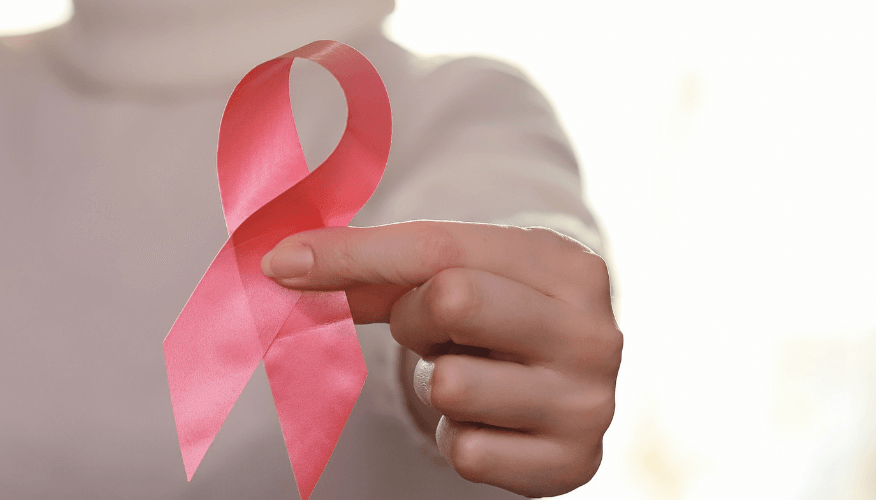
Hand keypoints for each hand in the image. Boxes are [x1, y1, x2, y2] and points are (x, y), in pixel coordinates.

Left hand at [260, 221, 620, 496]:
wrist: (561, 391)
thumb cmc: (493, 319)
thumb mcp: (451, 277)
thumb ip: (371, 267)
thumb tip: (283, 264)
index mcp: (567, 265)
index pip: (439, 248)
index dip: (352, 255)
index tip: (282, 263)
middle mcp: (594, 332)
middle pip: (451, 300)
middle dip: (415, 320)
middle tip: (434, 333)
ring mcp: (590, 403)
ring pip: (451, 385)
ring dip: (436, 385)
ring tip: (468, 376)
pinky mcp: (573, 464)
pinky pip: (466, 453)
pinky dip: (459, 438)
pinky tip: (485, 423)